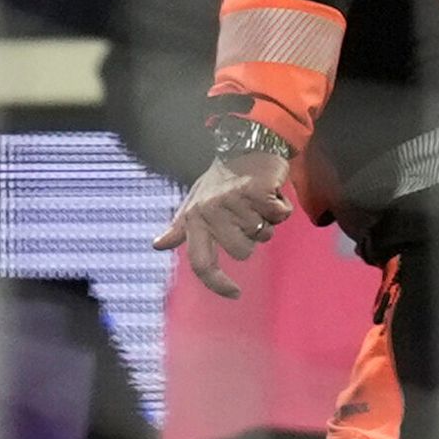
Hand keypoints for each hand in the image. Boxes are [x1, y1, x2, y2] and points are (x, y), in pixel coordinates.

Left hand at [153, 145, 292, 295]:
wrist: (247, 144)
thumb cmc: (222, 178)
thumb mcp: (196, 201)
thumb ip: (181, 226)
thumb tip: (157, 245)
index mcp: (195, 218)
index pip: (201, 262)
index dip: (217, 283)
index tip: (235, 293)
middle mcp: (211, 212)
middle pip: (243, 252)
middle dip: (252, 236)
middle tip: (249, 213)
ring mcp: (234, 201)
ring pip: (263, 234)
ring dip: (268, 221)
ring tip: (258, 202)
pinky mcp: (257, 191)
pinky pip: (279, 216)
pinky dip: (281, 207)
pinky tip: (272, 193)